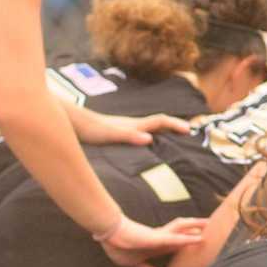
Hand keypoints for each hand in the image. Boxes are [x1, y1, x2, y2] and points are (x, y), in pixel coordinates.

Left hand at [71, 110, 190, 145]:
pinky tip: (146, 146)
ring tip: (174, 140)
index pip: (161, 121)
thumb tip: (149, 139)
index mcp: (135, 125)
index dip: (176, 124)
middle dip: (175, 126)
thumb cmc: (92, 129)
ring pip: (150, 128)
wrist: (76, 123)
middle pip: (159, 122)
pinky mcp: (119, 132)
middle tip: (189, 132)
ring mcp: (126, 127)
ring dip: (164, 130)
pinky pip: (141, 134)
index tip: (190, 130)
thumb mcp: (112, 135)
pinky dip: (150, 136)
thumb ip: (130, 136)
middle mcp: (133, 124)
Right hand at [93, 215, 208, 266]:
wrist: (108, 236)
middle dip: (197, 230)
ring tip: (212, 225)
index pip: (178, 243)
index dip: (190, 243)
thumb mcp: (135, 263)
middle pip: (184, 231)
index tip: (203, 245)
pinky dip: (187, 239)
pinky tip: (199, 238)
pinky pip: (175, 238)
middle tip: (213, 229)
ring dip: (197, 227)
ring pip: (183, 229)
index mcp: (156, 245)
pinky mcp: (156, 238)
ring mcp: (160, 236)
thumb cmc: (118, 246)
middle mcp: (161, 238)